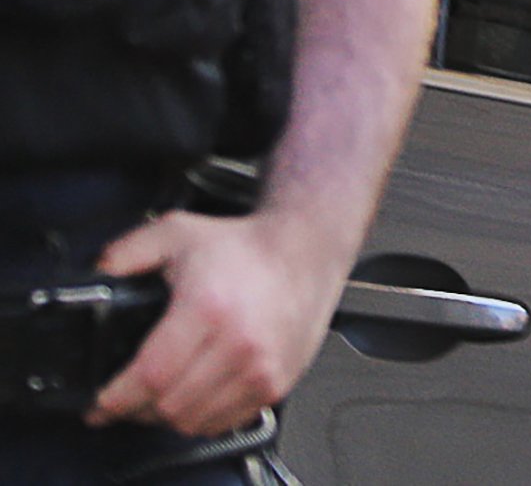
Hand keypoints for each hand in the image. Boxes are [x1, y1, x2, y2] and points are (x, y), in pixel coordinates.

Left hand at [89, 210, 346, 436]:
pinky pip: (224, 422)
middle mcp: (239, 343)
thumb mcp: (180, 232)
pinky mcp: (277, 382)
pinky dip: (202, 417)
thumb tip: (100, 271)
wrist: (306, 248)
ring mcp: (261, 367)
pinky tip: (197, 393)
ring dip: (170, 415)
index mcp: (208, 307)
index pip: (149, 377)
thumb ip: (130, 250)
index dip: (116, 398)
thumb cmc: (246, 244)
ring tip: (163, 394)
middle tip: (130, 395)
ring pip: (193, 421)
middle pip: (167, 406)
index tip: (101, 402)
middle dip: (138, 407)